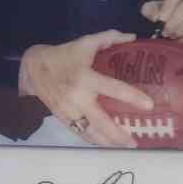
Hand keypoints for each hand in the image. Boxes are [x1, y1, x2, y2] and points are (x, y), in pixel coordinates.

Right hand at [18, 31, 151, 147]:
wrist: (33, 68)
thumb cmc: (63, 55)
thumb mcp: (85, 42)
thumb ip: (109, 37)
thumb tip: (132, 37)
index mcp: (86, 78)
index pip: (113, 89)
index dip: (132, 97)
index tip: (149, 105)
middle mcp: (77, 98)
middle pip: (102, 122)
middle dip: (119, 135)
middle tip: (135, 142)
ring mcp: (69, 111)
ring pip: (90, 133)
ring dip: (108, 142)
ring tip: (123, 146)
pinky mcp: (62, 118)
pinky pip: (80, 133)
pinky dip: (93, 141)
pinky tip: (104, 143)